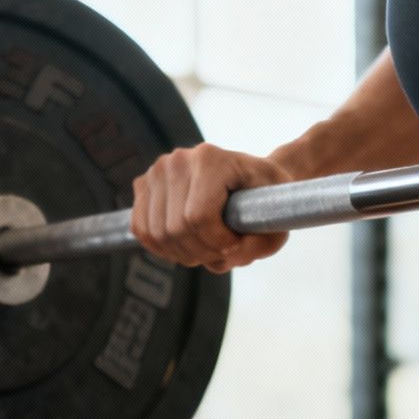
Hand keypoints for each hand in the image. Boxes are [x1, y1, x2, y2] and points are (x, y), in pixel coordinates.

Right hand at [130, 144, 291, 272]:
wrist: (251, 178)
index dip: (217, 243)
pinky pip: (142, 230)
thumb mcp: (277, 220)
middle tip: (224, 252)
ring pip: (157, 235)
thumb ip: (260, 245)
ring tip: (208, 249)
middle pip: (175, 229)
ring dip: (184, 254)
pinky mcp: (144, 185)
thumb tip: (228, 259)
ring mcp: (157, 171)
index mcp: (210, 159)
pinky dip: (163, 248)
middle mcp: (177, 160)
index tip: (236, 246)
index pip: (198, 217)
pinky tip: (187, 245)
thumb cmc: (266, 197)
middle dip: (202, 252)